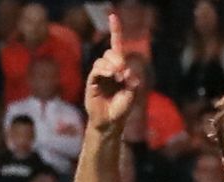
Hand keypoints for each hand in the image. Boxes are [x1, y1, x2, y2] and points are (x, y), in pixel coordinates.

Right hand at [85, 14, 138, 129]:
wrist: (110, 122)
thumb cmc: (122, 109)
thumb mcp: (131, 94)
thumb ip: (131, 82)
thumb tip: (126, 70)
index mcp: (120, 69)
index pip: (117, 47)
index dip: (115, 31)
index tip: (112, 16)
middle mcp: (109, 69)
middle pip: (111, 52)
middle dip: (118, 58)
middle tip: (123, 72)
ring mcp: (100, 74)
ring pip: (103, 59)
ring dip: (112, 65)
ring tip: (117, 76)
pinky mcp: (92, 81)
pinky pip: (96, 69)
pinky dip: (103, 69)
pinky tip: (110, 74)